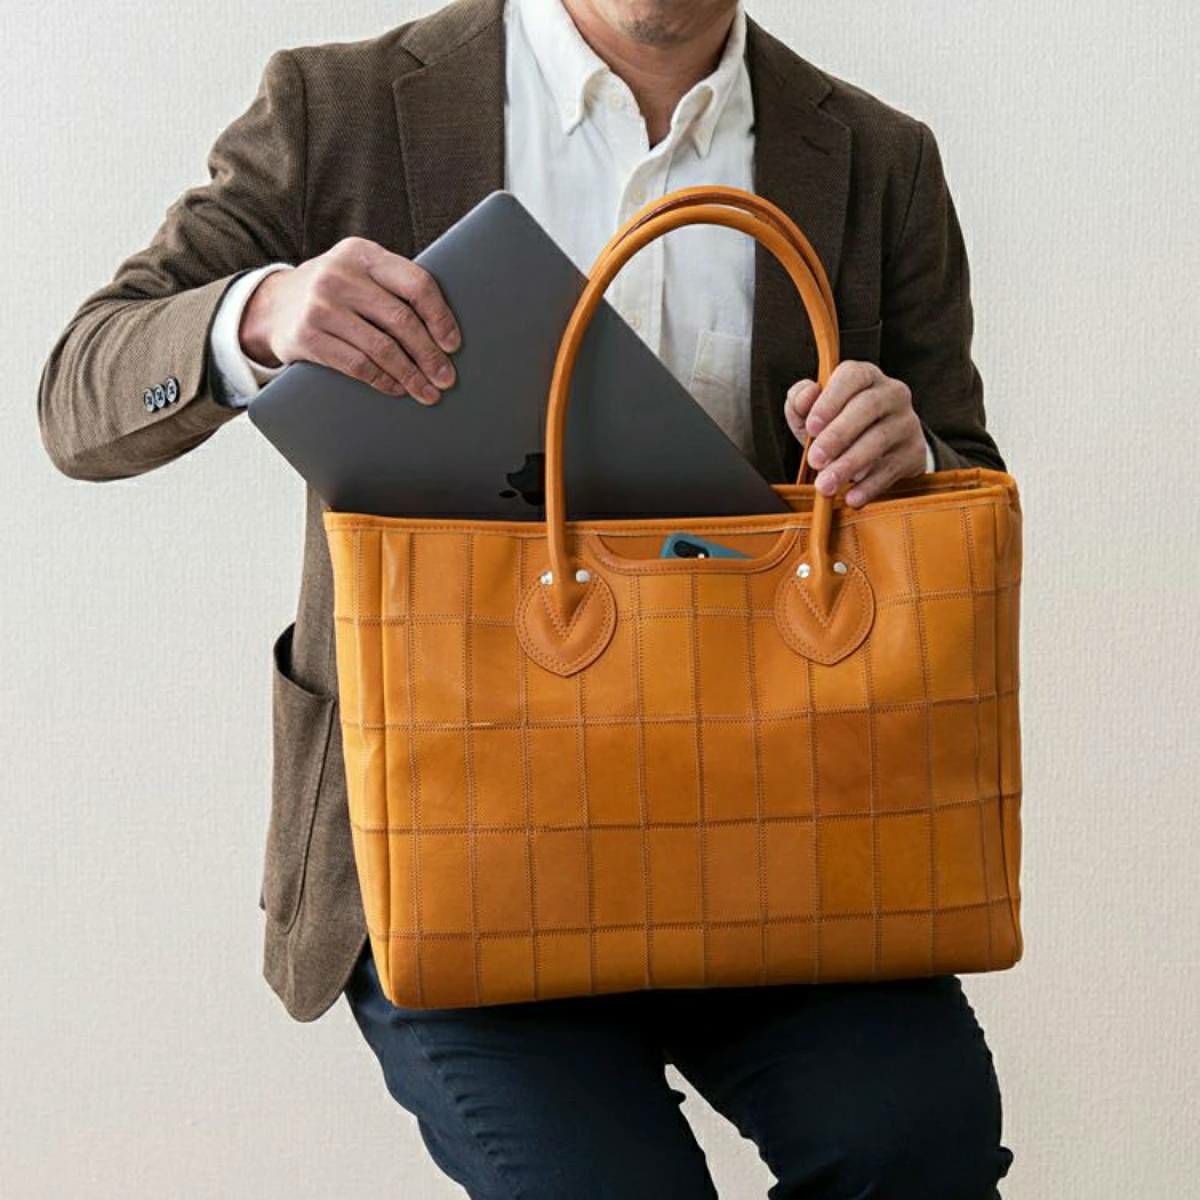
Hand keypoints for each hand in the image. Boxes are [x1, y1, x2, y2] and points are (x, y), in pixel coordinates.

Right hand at [239, 237, 460, 403]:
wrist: (272, 306)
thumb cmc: (335, 293)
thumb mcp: (358, 273)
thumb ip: (392, 287)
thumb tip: (445, 330)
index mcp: (363, 254)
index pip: (415, 283)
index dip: (440, 316)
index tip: (453, 345)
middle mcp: (340, 275)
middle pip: (401, 320)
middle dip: (429, 354)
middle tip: (446, 378)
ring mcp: (321, 306)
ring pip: (381, 348)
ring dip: (410, 375)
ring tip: (427, 392)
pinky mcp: (307, 336)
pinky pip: (357, 365)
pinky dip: (383, 381)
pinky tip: (398, 389)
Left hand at [784, 361, 927, 507]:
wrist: (878, 451)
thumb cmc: (836, 424)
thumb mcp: (813, 411)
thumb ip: (800, 400)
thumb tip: (805, 398)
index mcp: (865, 376)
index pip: (852, 377)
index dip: (830, 401)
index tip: (811, 427)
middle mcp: (892, 393)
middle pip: (867, 407)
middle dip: (838, 436)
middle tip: (815, 461)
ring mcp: (907, 422)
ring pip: (879, 440)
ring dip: (849, 464)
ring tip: (825, 485)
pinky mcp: (914, 452)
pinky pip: (891, 469)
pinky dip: (869, 486)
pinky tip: (851, 498)